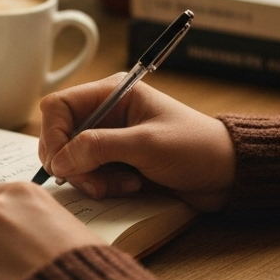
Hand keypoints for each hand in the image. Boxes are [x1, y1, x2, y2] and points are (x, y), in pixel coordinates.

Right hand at [39, 74, 235, 210]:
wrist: (227, 174)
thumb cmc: (195, 148)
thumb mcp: (146, 145)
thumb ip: (99, 148)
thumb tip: (59, 160)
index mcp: (112, 93)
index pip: (58, 106)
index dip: (53, 135)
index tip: (62, 163)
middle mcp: (106, 113)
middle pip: (60, 136)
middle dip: (72, 163)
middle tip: (95, 183)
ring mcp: (109, 139)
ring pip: (72, 160)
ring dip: (90, 178)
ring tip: (123, 185)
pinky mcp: (115, 163)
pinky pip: (89, 176)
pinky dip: (102, 186)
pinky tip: (130, 186)